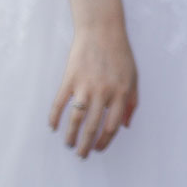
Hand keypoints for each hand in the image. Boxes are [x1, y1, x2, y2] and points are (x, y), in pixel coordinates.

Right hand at [48, 20, 137, 158]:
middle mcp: (103, 92)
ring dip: (71, 136)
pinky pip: (59, 103)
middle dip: (86, 146)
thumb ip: (132, 102)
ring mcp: (85, 86)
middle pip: (92, 127)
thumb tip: (125, 125)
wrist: (102, 30)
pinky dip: (54, 117)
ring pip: (75, 119)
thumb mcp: (134, 77)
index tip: (97, 149)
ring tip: (69, 145)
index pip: (112, 126)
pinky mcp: (70, 79)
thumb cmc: (120, 55)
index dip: (104, 141)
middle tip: (81, 155)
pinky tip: (53, 127)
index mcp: (121, 93)